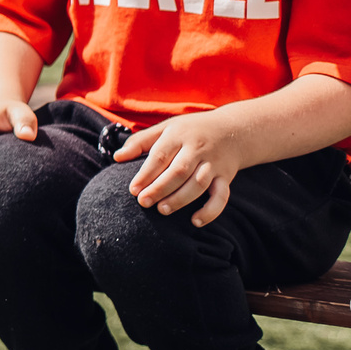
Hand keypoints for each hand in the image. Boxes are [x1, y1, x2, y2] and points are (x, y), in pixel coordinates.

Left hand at [114, 108, 246, 225]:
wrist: (234, 130)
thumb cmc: (191, 130)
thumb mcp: (166, 128)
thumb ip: (141, 141)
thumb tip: (116, 157)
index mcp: (179, 135)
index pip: (160, 156)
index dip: (146, 174)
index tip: (132, 190)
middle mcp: (198, 149)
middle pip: (178, 171)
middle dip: (160, 188)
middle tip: (143, 202)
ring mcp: (214, 164)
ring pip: (198, 184)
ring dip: (180, 199)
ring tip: (163, 210)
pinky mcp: (227, 177)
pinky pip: (222, 196)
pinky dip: (211, 210)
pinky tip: (196, 221)